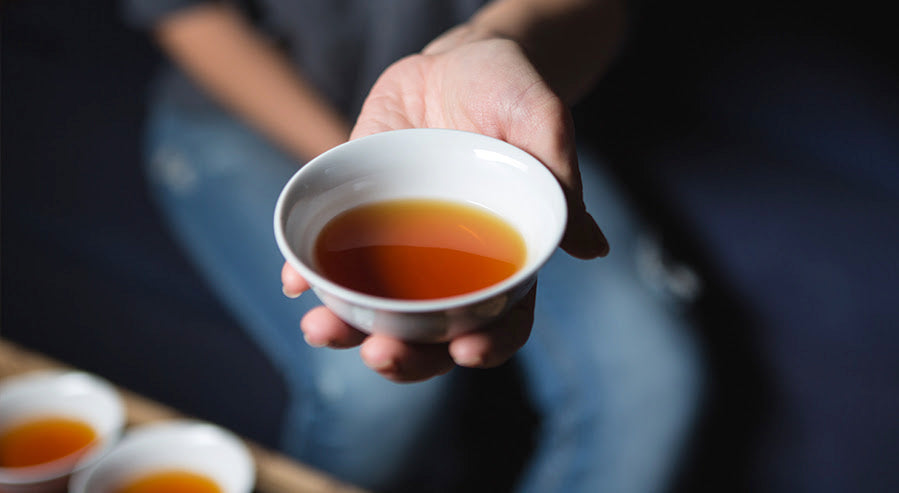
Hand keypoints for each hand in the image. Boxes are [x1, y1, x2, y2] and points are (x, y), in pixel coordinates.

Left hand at [282, 37, 607, 381]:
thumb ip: (561, 177)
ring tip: (321, 328)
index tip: (466, 349)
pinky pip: (329, 254)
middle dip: (404, 355)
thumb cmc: (509, 92)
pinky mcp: (355, 211)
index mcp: (500, 254)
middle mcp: (448, 263)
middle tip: (381, 354)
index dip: (488, 344)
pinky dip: (308, 273)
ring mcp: (398, 244)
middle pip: (428, 332)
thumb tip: (591, 247)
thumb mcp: (541, 121)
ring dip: (346, 329)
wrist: (455, 59)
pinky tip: (294, 281)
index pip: (500, 319)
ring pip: (374, 306)